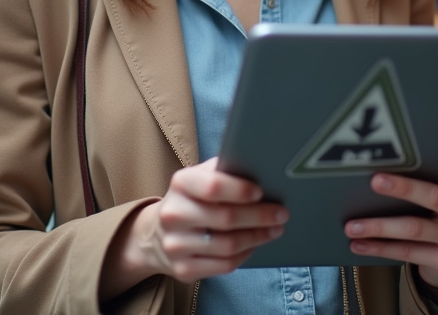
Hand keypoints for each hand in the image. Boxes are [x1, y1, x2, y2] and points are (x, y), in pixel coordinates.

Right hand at [103, 158, 287, 296]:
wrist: (156, 234)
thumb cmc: (192, 199)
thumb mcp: (200, 177)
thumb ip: (225, 171)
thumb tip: (262, 168)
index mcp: (180, 184)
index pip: (213, 186)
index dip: (241, 190)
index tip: (262, 192)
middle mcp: (173, 214)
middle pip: (226, 218)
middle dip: (260, 216)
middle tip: (281, 214)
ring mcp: (176, 245)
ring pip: (228, 245)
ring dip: (257, 237)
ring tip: (274, 230)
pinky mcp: (182, 269)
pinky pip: (224, 265)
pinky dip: (245, 255)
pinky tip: (254, 245)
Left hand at [344, 140, 437, 287]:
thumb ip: (429, 178)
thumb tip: (378, 165)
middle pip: (437, 197)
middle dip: (404, 188)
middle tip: (376, 181)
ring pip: (415, 228)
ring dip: (379, 226)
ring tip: (351, 225)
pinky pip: (408, 253)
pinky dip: (379, 248)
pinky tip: (358, 244)